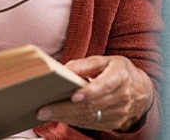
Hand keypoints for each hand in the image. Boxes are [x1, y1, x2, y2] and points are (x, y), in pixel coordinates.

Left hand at [36, 55, 153, 131]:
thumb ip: (84, 64)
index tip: (73, 95)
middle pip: (91, 106)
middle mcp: (121, 98)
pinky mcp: (113, 123)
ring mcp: (118, 113)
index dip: (89, 92)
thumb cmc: (117, 70)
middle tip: (44, 109)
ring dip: (66, 117)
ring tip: (46, 113)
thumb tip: (63, 69)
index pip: (104, 86)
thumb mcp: (104, 60)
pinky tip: (59, 117)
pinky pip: (91, 124)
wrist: (140, 89)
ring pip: (89, 117)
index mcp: (120, 77)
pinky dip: (73, 121)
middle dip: (65, 108)